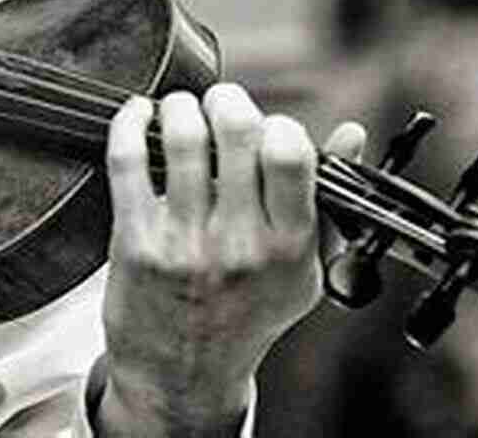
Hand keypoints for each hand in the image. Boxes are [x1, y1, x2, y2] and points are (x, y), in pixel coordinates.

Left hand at [93, 83, 365, 436]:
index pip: (291, 153)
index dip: (277, 123)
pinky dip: (128, 122)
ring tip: (180, 110)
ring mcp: (185, 241)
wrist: (182, 376)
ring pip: (181, 137)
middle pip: (236, 130)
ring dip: (179, 106)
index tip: (265, 127)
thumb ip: (327, 201)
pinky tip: (136, 115)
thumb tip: (351, 133)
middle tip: (218, 104)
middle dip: (226, 99)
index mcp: (289, 247)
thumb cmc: (244, 313)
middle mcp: (239, 243)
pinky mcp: (136, 239)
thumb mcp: (301, 270)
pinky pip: (127, 159)